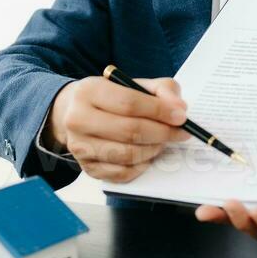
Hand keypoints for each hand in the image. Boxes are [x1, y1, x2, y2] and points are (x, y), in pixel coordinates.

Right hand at [44, 76, 191, 182]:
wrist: (75, 113)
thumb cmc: (110, 98)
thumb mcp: (133, 84)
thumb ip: (161, 90)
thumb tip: (178, 108)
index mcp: (89, 91)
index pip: (129, 103)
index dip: (159, 111)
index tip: (181, 116)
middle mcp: (78, 119)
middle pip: (129, 131)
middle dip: (162, 133)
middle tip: (180, 133)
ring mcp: (80, 146)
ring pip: (127, 154)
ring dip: (153, 150)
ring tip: (162, 142)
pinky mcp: (86, 167)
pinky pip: (121, 173)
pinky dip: (141, 166)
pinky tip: (147, 155)